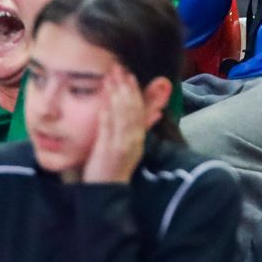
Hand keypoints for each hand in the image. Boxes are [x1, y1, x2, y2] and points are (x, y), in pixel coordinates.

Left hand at [82, 66, 146, 183]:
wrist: (106, 192)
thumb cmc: (114, 166)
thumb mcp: (130, 145)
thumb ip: (142, 127)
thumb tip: (158, 111)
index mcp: (138, 139)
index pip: (139, 111)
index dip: (135, 92)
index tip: (129, 75)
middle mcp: (132, 141)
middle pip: (131, 111)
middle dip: (125, 88)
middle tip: (118, 69)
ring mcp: (120, 146)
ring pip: (121, 118)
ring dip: (116, 97)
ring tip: (110, 80)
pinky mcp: (107, 152)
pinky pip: (107, 131)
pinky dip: (106, 116)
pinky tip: (103, 103)